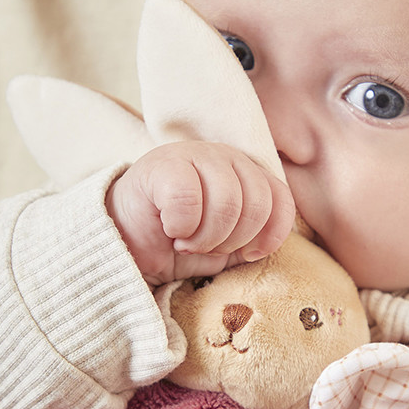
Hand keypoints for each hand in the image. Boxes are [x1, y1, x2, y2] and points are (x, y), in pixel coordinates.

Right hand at [106, 140, 294, 283]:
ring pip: (226, 204)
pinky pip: (188, 201)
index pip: (281, 199)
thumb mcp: (228, 245)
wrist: (128, 241)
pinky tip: (170, 230)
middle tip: (207, 247)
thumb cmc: (180, 241)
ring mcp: (195, 154)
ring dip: (206, 238)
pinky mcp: (163, 163)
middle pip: (256, 205)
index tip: (247, 254)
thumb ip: (255, 240)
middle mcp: (227, 157)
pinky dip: (181, 227)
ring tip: (187, 242)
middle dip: (233, 240)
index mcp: (248, 173)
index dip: (270, 235)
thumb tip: (268, 244)